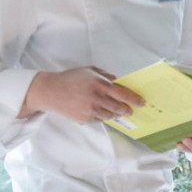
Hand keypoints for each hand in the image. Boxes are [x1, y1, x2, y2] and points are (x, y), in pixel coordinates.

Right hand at [20, 67, 144, 123]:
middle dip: (127, 110)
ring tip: (114, 110)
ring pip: (110, 115)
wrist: (50, 91)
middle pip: (119, 108)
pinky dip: (102, 116)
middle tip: (130, 110)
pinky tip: (98, 110)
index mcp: (100, 84)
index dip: (134, 100)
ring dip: (114, 113)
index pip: (123, 94)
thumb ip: (105, 75)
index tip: (142, 103)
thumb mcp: (89, 71)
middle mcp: (97, 98)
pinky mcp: (84, 119)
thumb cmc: (70, 79)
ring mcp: (91, 110)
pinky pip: (99, 120)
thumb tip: (119, 82)